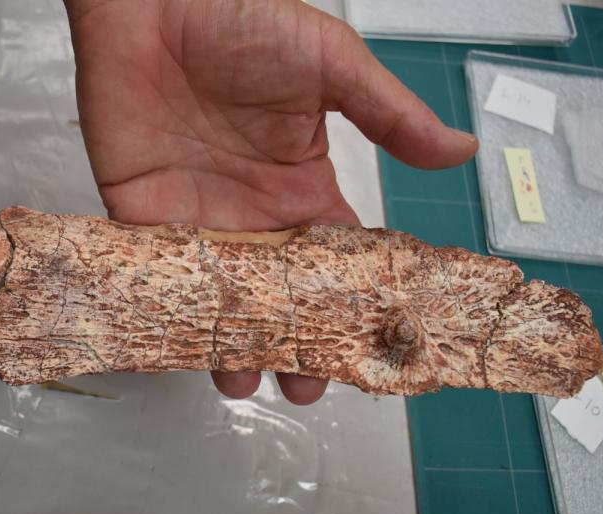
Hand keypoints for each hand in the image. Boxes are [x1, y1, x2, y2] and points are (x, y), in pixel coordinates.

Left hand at [65, 0, 477, 403]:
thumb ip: (387, 115)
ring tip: (244, 382)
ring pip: (221, 302)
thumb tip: (460, 150)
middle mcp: (253, 215)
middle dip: (295, 343)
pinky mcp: (141, 218)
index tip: (369, 344)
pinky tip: (183, 351)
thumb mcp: (329, 62)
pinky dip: (170, 316)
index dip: (353, 304)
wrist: (151, 2)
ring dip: (231, 343)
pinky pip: (156, 279)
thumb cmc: (238, 17)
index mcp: (302, 187)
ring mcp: (198, 221)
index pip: (337, 261)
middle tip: (307, 387)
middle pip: (280, 298)